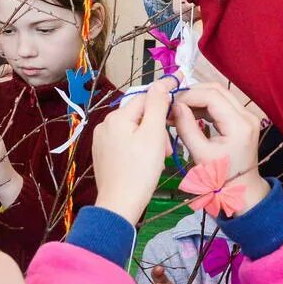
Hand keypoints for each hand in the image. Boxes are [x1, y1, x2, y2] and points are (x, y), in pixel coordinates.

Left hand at [91, 77, 174, 222]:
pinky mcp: (103, 154)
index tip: (181, 79)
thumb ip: (157, 106)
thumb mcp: (153, 134)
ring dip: (151, 138)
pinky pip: (126, 141)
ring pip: (134, 129)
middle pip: (140, 114)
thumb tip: (160, 83)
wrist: (119, 204)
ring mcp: (102, 140)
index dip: (164, 91)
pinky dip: (140, 146)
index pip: (145, 96)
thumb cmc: (139, 170)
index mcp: (117, 117)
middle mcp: (105, 124)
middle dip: (158, 125)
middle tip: (169, 146)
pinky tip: (147, 161)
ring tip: (160, 157)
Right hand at [170, 84, 268, 214]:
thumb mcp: (199, 154)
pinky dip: (204, 105)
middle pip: (217, 89)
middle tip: (172, 104)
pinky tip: (189, 113)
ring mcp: (246, 115)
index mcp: (238, 125)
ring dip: (197, 98)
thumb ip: (186, 127)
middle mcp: (246, 115)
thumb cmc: (219, 176)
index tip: (170, 104)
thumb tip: (175, 106)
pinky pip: (221, 103)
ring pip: (219, 94)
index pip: (211, 96)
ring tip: (178, 109)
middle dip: (192, 93)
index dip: (188, 95)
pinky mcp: (243, 118)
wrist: (241, 189)